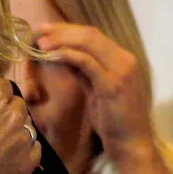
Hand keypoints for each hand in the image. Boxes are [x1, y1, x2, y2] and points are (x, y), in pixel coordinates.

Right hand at [0, 23, 40, 173]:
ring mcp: (23, 142)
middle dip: (3, 110)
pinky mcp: (27, 165)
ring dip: (13, 129)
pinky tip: (3, 156)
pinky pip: (32, 151)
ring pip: (25, 126)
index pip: (1, 85)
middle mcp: (15, 116)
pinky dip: (21, 152)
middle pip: (16, 104)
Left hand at [35, 23, 171, 173]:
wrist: (131, 143)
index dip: (69, 30)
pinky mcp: (112, 84)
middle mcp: (124, 59)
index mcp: (122, 59)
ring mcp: (121, 70)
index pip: (94, 36)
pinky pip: (87, 62)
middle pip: (90, 34)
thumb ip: (85, 73)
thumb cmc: (114, 121)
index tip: (48, 30)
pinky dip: (68, 55)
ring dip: (62, 40)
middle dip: (62, 31)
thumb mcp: (97, 91)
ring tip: (42, 43)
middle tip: (41, 31)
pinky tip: (52, 55)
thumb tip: (65, 57)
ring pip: (88, 43)